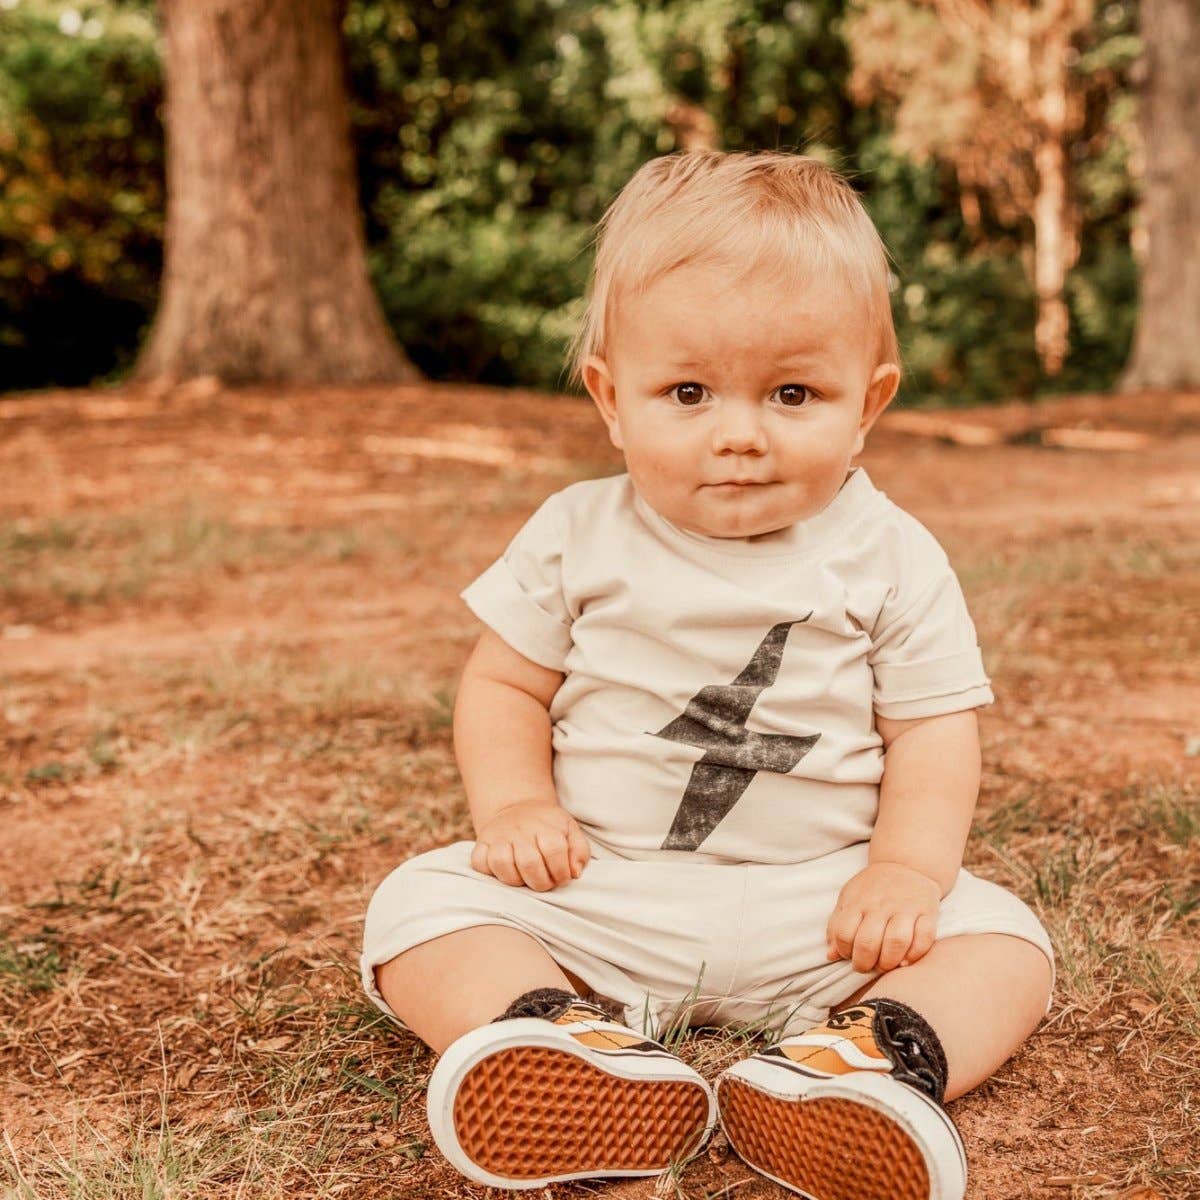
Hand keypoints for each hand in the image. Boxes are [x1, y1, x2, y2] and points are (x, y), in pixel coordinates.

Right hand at [470, 799, 590, 891]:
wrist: (519, 808)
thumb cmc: (549, 827)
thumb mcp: (570, 831)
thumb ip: (579, 851)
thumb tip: (574, 873)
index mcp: (545, 824)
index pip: (554, 850)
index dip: (561, 871)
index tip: (562, 878)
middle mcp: (519, 828)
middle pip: (529, 862)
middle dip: (541, 882)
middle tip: (545, 883)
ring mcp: (498, 835)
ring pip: (501, 863)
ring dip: (515, 880)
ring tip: (525, 879)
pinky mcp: (482, 842)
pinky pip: (479, 862)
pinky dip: (489, 872)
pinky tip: (504, 871)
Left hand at [826, 862, 939, 972]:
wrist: (907, 865)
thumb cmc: (872, 888)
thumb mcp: (849, 898)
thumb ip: (837, 925)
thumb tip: (831, 955)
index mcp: (859, 901)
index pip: (844, 933)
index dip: (843, 951)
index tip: (848, 955)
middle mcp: (881, 904)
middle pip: (868, 942)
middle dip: (864, 963)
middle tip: (866, 966)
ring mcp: (906, 908)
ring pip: (897, 941)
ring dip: (889, 962)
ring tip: (885, 965)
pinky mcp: (928, 912)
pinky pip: (925, 938)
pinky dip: (915, 954)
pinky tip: (906, 960)